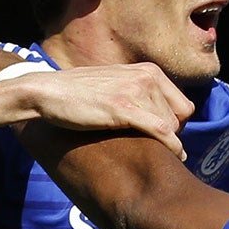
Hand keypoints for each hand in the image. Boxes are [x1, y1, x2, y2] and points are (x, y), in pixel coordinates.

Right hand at [22, 64, 195, 158]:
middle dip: (172, 135)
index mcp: (148, 71)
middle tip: (154, 146)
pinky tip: (174, 157)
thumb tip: (162, 116)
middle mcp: (147, 77)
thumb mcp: (117, 85)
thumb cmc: (79, 94)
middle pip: (181, 117)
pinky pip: (162, 131)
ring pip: (172, 127)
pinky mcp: (125, 108)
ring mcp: (137, 91)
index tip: (164, 138)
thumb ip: (140, 94)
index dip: (177, 124)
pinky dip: (171, 147)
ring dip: (165, 143)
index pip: (183, 104)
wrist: (46, 92)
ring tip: (150, 151)